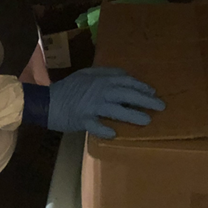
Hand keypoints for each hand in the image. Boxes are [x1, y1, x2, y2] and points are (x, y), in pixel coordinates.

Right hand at [48, 67, 165, 138]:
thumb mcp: (85, 75)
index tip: (153, 92)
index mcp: (99, 79)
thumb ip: (104, 73)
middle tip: (160, 106)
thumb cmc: (68, 88)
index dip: (141, 86)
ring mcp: (91, 106)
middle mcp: (99, 91)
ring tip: (146, 121)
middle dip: (145, 100)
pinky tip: (115, 134)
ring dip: (132, 115)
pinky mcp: (83, 119)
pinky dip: (105, 130)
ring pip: (116, 110)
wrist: (48, 102)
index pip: (125, 81)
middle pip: (126, 94)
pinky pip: (96, 125)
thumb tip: (125, 75)